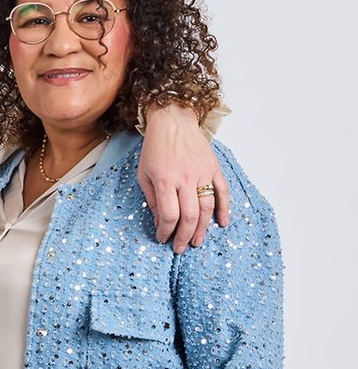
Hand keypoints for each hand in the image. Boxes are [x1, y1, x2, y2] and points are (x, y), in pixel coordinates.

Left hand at [137, 102, 230, 251]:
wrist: (173, 121)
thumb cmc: (155, 148)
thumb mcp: (143, 174)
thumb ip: (152, 200)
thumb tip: (159, 223)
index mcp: (165, 180)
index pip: (169, 215)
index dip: (166, 231)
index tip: (162, 238)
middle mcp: (186, 178)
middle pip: (190, 216)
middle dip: (185, 236)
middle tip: (180, 247)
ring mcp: (203, 173)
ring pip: (207, 208)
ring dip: (203, 228)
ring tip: (196, 241)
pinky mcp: (214, 168)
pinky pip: (223, 192)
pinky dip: (224, 209)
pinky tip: (222, 223)